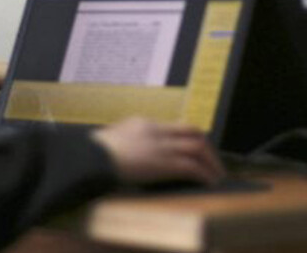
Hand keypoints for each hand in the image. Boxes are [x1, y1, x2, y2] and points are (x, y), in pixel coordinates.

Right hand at [91, 117, 224, 185]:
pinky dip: (204, 174)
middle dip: (206, 146)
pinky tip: (209, 182)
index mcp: (143, 123)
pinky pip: (191, 167)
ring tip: (216, 175)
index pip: (173, 127)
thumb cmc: (92, 154)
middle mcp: (156, 131)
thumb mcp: (111, 139)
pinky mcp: (163, 163)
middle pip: (192, 131)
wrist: (90, 158)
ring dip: (210, 162)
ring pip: (197, 147)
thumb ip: (125, 141)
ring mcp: (161, 146)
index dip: (188, 138)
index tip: (195, 150)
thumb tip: (128, 152)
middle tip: (212, 161)